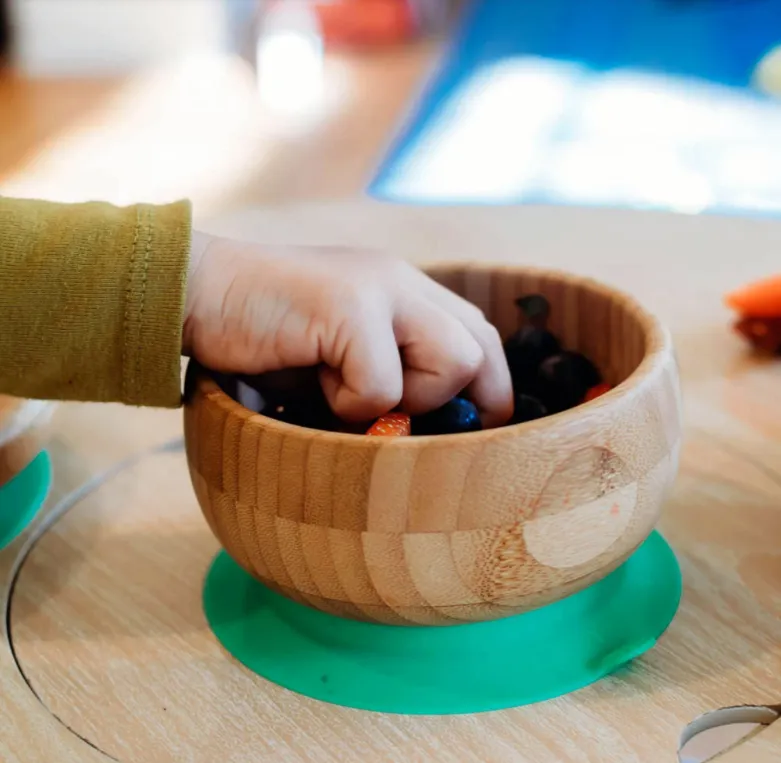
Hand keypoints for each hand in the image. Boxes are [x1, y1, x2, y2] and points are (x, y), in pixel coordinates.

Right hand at [184, 232, 512, 426]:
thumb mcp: (339, 356)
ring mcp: (379, 288)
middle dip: (455, 401)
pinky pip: (382, 386)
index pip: (481, 336)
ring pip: (453, 364)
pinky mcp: (349, 306)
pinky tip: (311, 381)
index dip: (485, 389)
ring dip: (403, 399)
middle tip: (400, 419)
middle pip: (481, 349)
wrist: (196, 293)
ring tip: (344, 392)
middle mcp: (402, 282)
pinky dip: (348, 403)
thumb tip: (429, 433)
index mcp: (405, 290)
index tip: (460, 430)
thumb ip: (388, 376)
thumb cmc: (265, 337)